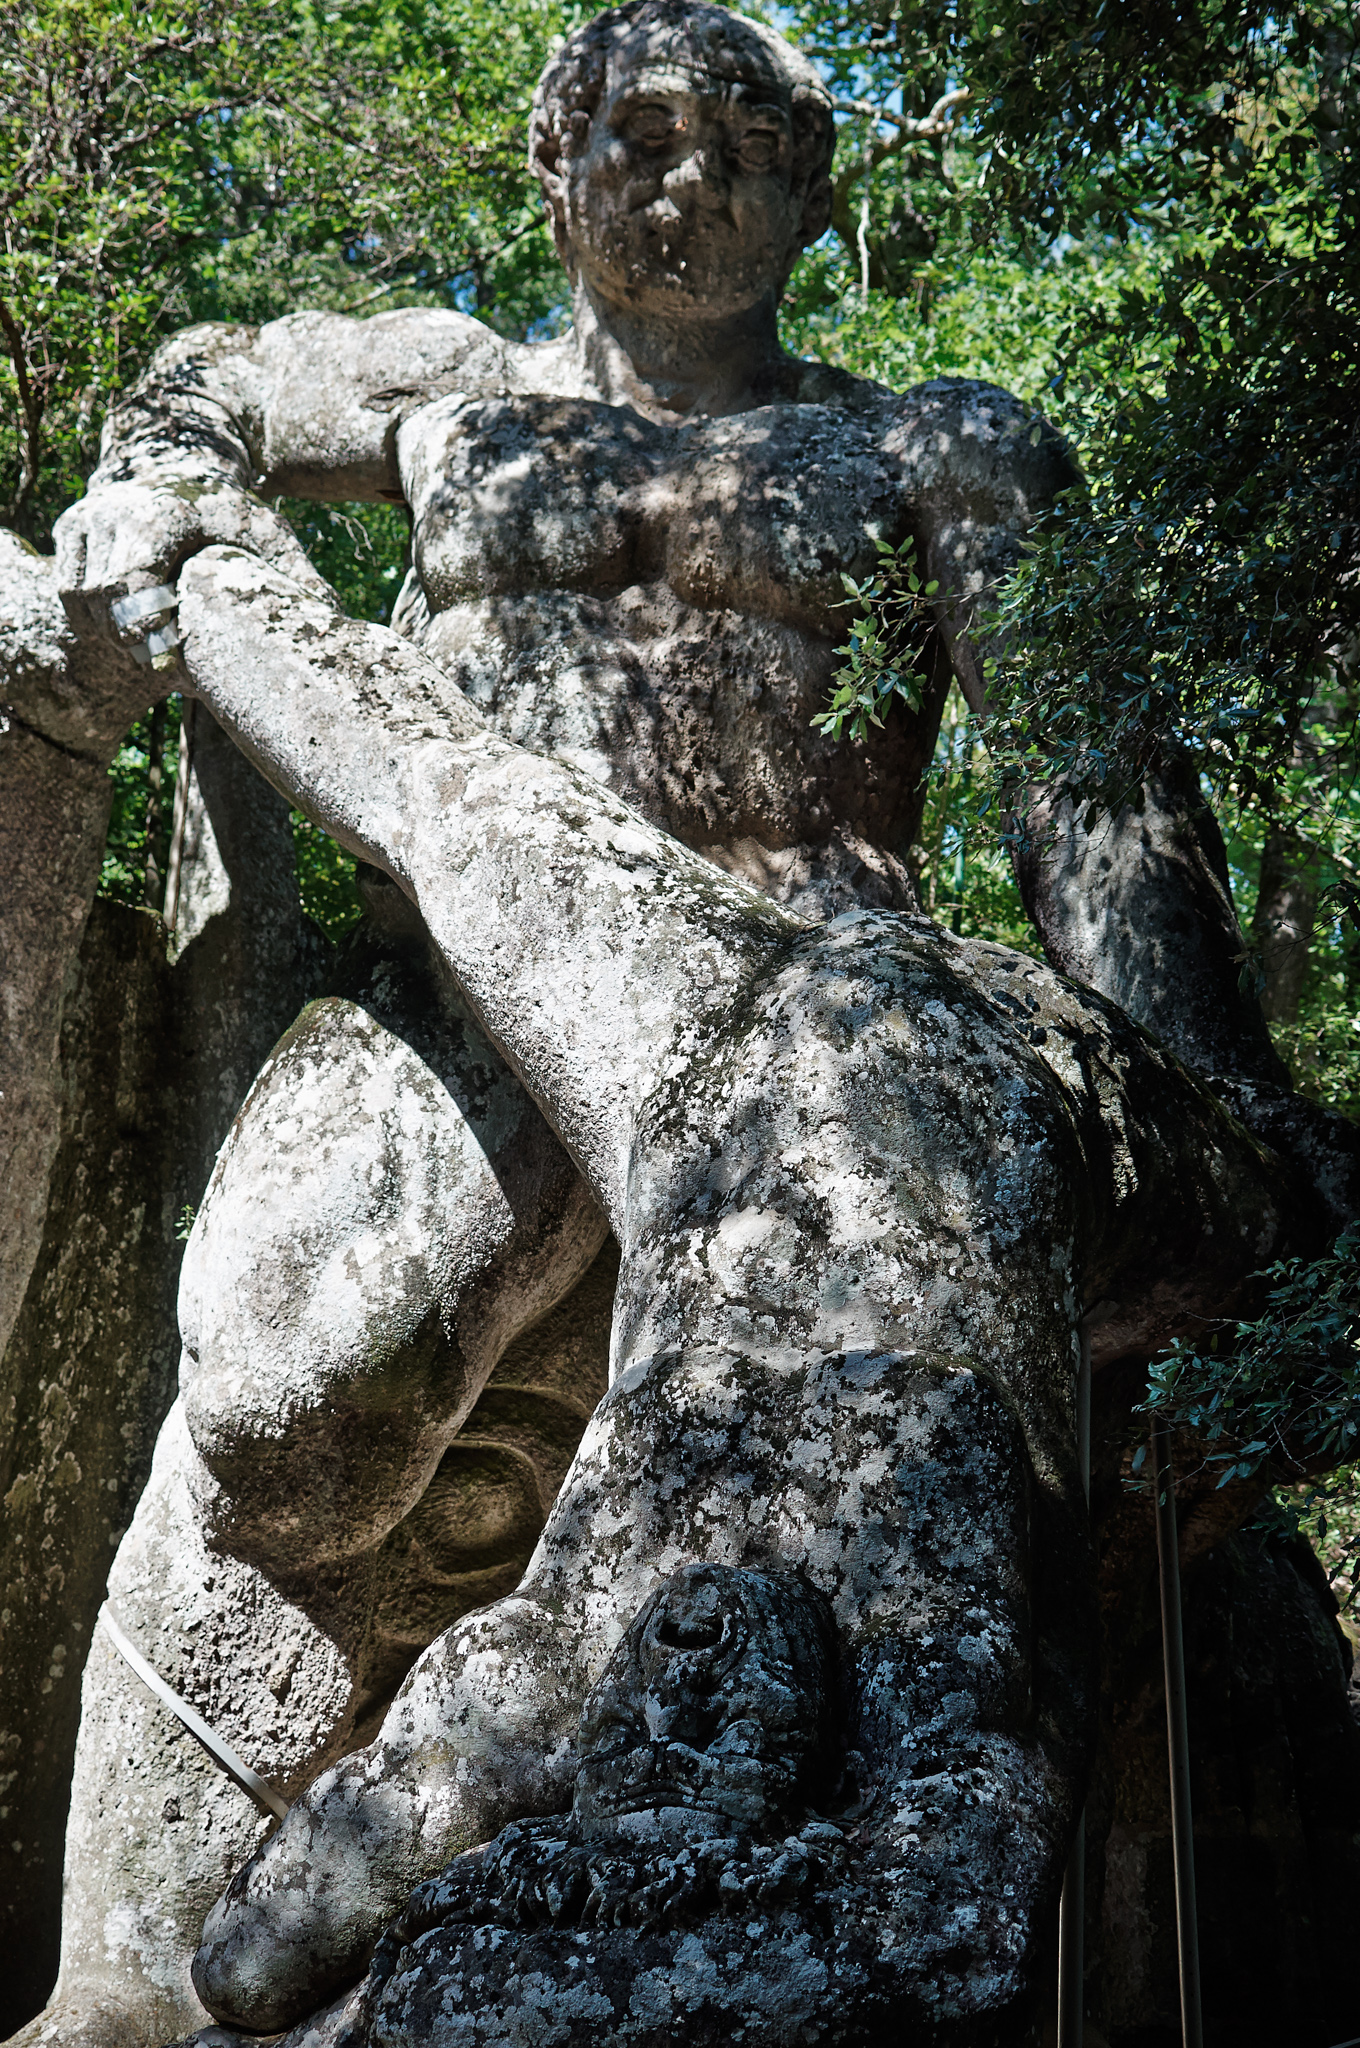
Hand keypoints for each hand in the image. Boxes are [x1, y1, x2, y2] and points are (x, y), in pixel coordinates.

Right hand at [54, 472, 333, 661]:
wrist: (185, 464)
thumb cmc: (232, 511)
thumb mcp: (268, 533)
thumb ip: (296, 572)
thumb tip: (335, 613)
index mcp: (161, 515)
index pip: (131, 584)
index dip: (144, 629)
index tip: (167, 654)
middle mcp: (115, 510)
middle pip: (102, 598)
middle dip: (128, 637)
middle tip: (158, 663)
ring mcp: (86, 517)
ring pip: (79, 596)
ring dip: (106, 630)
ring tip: (143, 650)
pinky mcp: (70, 527)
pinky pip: (68, 588)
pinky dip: (89, 616)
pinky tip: (122, 630)